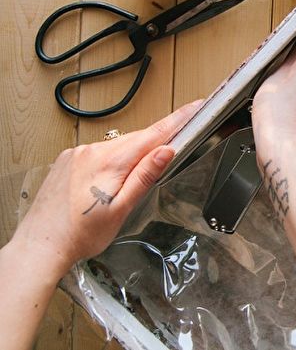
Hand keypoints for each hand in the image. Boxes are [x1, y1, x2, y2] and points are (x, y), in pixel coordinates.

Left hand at [10, 100, 201, 276]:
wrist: (40, 247)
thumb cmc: (79, 235)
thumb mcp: (121, 209)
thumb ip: (144, 176)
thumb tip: (166, 151)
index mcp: (109, 162)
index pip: (153, 134)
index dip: (178, 120)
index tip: (194, 107)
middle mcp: (91, 151)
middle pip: (136, 139)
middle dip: (155, 143)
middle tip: (174, 148)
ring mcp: (77, 154)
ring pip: (117, 146)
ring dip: (131, 155)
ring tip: (130, 183)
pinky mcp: (68, 160)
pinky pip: (100, 152)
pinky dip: (112, 160)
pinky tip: (109, 181)